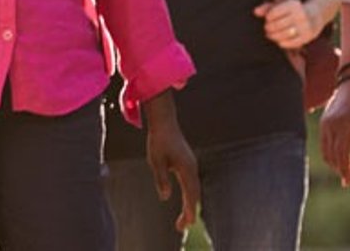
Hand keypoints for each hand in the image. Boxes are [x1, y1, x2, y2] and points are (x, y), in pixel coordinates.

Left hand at [141, 92, 199, 230]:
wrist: (165, 122)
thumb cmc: (158, 140)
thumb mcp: (155, 161)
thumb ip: (161, 178)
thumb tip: (164, 197)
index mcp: (186, 168)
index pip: (190, 194)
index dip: (189, 210)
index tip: (187, 224)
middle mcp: (192, 168)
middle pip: (194, 195)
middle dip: (190, 212)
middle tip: (181, 227)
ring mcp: (191, 166)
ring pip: (194, 190)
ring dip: (190, 205)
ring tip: (183, 220)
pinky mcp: (188, 164)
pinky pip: (192, 184)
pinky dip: (190, 196)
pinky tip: (186, 203)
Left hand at [255, 0, 320, 48]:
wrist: (316, 15)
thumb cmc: (293, 10)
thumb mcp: (282, 5)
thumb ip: (267, 7)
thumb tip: (255, 12)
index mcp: (293, 5)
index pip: (273, 13)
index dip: (268, 18)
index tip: (268, 19)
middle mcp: (300, 16)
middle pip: (277, 25)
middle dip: (268, 28)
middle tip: (267, 29)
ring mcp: (305, 27)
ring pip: (283, 35)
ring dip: (273, 36)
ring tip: (270, 35)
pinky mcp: (307, 37)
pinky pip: (291, 43)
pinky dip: (282, 43)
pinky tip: (279, 40)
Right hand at [319, 76, 349, 188]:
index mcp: (344, 122)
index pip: (342, 153)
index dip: (347, 170)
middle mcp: (330, 124)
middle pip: (332, 156)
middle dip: (342, 171)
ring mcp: (325, 123)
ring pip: (326, 152)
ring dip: (336, 165)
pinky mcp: (324, 122)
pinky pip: (325, 144)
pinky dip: (332, 156)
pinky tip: (343, 162)